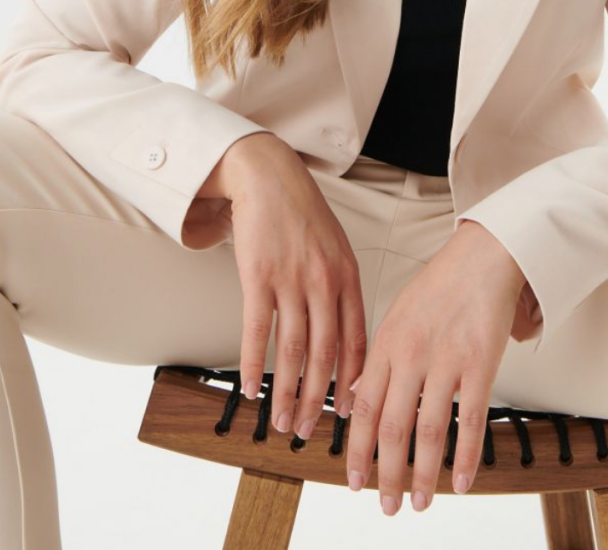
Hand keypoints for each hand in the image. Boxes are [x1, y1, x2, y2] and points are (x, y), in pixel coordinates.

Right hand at [220, 132, 366, 437]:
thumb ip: (340, 290)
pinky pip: (257, 331)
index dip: (353, 382)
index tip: (349, 413)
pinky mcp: (258, 276)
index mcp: (347, 277)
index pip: (357, 341)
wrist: (269, 176)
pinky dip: (253, 364)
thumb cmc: (302, 215)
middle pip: (326, 354)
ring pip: (293, 350)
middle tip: (310, 431)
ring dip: (287, 392)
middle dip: (318, 400)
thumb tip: (344, 338)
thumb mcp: (335, 249)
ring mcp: (291, 279)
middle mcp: (324, 282)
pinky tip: (250, 388)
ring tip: (281, 421)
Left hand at [345, 219, 531, 514]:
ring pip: (428, 431)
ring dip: (423, 475)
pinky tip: (461, 482)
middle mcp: (410, 354)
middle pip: (391, 427)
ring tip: (421, 503)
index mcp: (386, 344)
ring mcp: (445, 359)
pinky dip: (466, 457)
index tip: (353, 480)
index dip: (356, 450)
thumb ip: (378, 359)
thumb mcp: (396, 317)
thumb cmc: (439, 286)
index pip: (362, 408)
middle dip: (387, 474)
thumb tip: (358, 398)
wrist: (481, 256)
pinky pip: (470, 419)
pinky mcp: (480, 362)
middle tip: (386, 506)